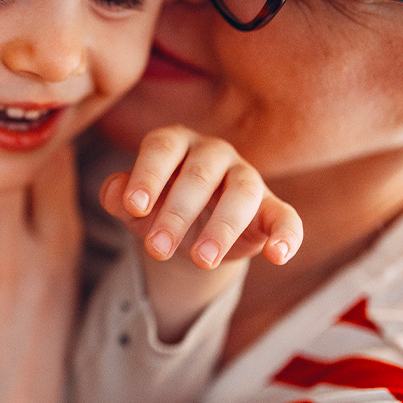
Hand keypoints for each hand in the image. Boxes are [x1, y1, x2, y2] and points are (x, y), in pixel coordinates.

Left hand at [100, 125, 302, 269]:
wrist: (190, 231)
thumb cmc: (157, 206)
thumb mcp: (134, 206)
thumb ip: (118, 196)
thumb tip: (116, 193)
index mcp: (176, 142)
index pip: (162, 148)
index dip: (148, 175)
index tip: (134, 206)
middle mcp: (213, 152)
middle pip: (199, 175)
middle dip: (176, 213)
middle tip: (156, 249)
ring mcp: (246, 177)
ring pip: (242, 193)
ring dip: (222, 227)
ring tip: (201, 260)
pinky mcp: (271, 208)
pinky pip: (286, 217)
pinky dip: (287, 235)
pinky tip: (277, 256)